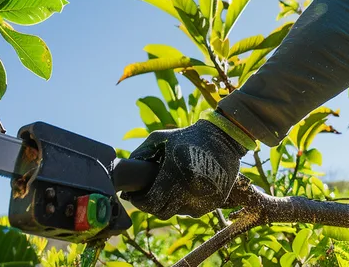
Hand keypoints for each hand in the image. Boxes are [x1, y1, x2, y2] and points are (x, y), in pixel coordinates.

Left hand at [122, 117, 248, 218]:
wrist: (223, 137)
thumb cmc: (187, 136)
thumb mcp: (159, 138)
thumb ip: (140, 154)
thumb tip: (125, 173)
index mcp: (175, 174)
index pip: (151, 202)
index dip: (139, 201)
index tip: (135, 196)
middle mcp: (191, 190)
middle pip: (163, 211)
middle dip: (152, 205)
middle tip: (149, 194)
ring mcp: (205, 198)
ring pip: (178, 212)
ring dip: (170, 204)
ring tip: (168, 189)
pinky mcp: (215, 201)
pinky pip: (193, 210)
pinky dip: (185, 203)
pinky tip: (183, 189)